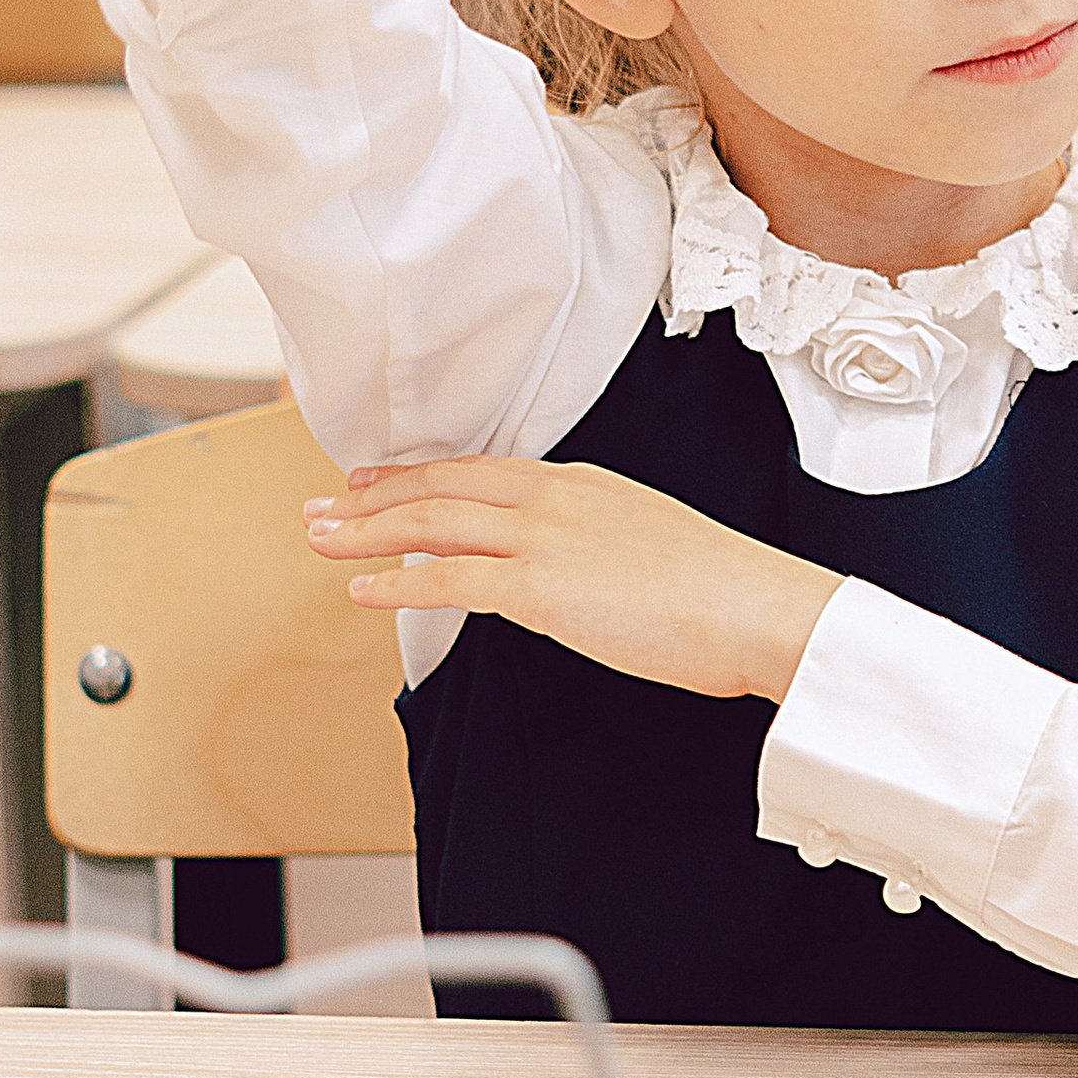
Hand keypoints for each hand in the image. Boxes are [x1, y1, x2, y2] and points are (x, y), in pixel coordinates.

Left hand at [305, 457, 843, 704]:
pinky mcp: (541, 587)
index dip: (419, 476)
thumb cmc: (720, 589)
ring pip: (432, 524)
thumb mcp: (647, 540)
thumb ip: (595, 545)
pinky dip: (397, 584)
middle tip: (322, 507)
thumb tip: (564, 572)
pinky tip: (362, 593)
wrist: (756, 606)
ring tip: (320, 540)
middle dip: (372, 497)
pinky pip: (450, 579)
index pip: (480, 471)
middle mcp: (553, 498)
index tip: (375, 481)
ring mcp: (545, 538)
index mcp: (580, 484)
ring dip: (366, 533)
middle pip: (442, 488)